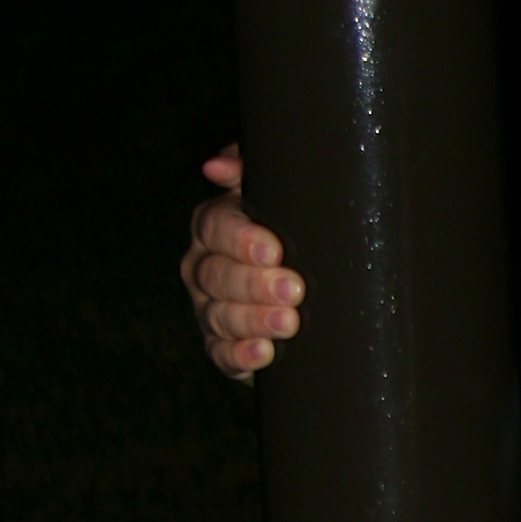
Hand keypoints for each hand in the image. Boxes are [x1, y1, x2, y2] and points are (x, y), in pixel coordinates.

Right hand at [181, 144, 303, 378]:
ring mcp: (210, 309)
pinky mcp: (223, 347)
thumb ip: (253, 170)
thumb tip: (218, 165)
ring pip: (219, 315)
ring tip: (289, 323)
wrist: (315, 297)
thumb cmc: (295, 235)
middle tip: (293, 289)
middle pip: (216, 274)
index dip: (240, 238)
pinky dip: (242, 355)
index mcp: (216, 227)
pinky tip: (264, 352)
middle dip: (254, 284)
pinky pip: (222, 354)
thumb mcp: (283, 196)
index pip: (215, 226)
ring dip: (254, 319)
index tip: (274, 249)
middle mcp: (205, 267)